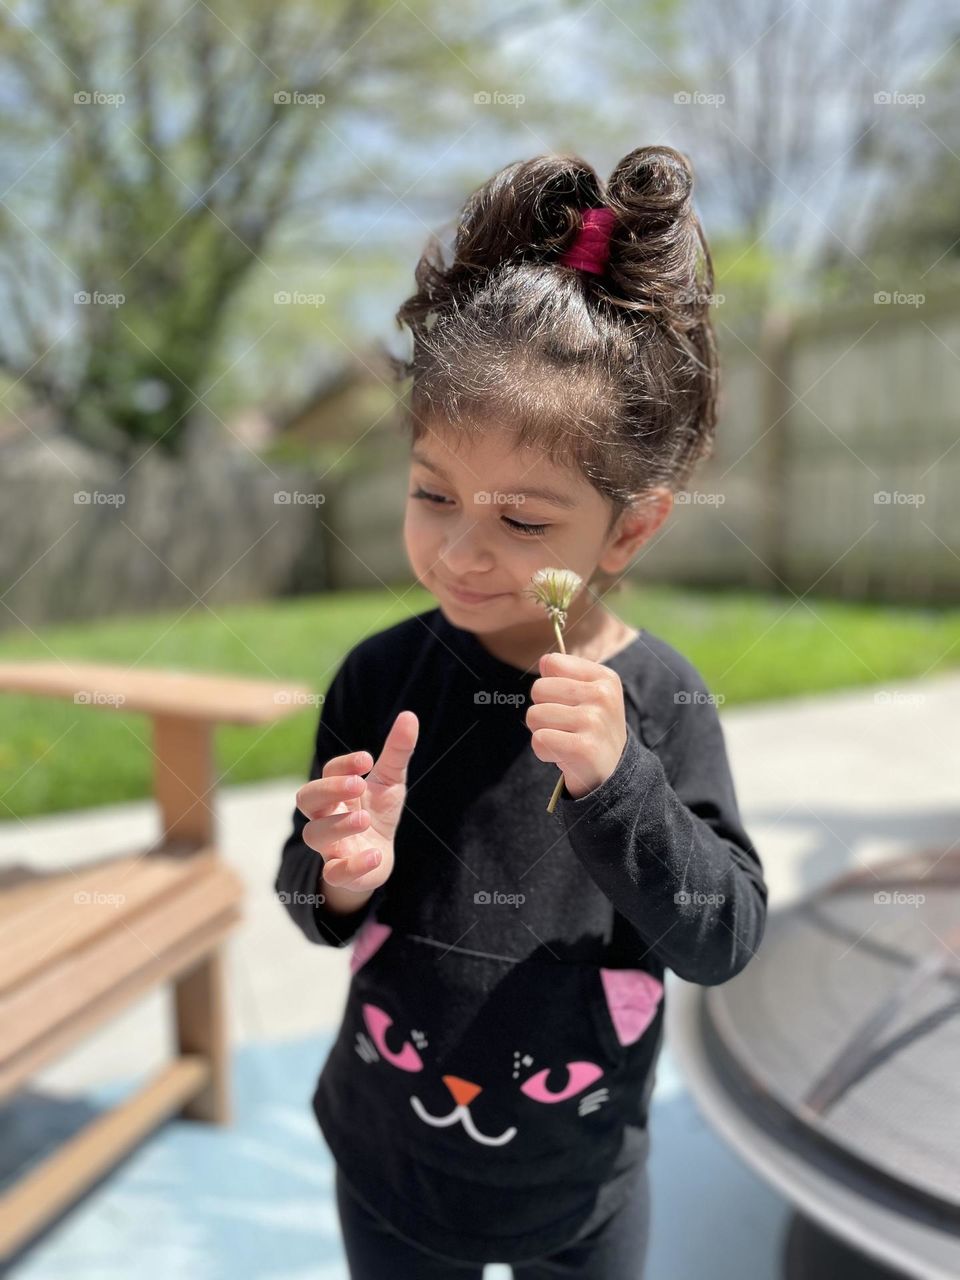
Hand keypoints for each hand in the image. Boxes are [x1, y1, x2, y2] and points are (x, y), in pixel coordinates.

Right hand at [296, 709, 418, 892]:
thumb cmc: (378, 812)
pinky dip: (351, 866)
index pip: (328, 771)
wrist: (377, 857)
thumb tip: (409, 715)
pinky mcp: (340, 872)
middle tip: (357, 784)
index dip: (343, 764)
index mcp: (336, 790)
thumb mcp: (391, 781)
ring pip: (314, 834)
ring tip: (363, 819)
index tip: (368, 760)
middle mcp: (326, 815)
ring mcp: (330, 844)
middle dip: (328, 789)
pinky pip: (334, 873)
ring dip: (336, 825)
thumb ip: (397, 751)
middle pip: (306, 799)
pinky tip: (374, 855)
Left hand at [526, 652, 626, 799]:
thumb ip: (565, 674)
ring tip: (564, 740)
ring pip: (534, 715)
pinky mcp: (583, 748)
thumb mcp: (588, 695)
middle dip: (542, 710)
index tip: (567, 702)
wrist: (612, 773)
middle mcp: (602, 696)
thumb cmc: (592, 729)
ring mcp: (594, 721)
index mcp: (605, 677)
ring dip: (542, 732)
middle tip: (564, 726)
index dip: (549, 685)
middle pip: (538, 689)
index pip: (552, 663)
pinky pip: (539, 740)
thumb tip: (544, 661)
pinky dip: (543, 751)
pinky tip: (563, 756)